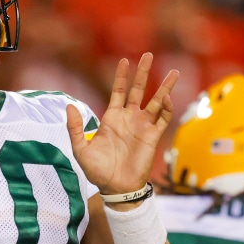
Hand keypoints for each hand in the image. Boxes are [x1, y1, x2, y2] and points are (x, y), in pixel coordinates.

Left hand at [70, 53, 178, 195]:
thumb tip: (69, 106)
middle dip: (143, 73)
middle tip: (148, 55)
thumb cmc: (98, 171)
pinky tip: (167, 98)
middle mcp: (129, 119)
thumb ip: (75, 128)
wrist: (116, 188)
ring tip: (174, 72)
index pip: (118, 91)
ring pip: (156, 101)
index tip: (124, 60)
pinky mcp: (153, 137)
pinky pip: (162, 119)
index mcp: (111, 118)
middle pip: (138, 90)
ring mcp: (142, 127)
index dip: (121, 76)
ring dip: (165, 87)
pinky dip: (167, 108)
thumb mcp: (81, 149)